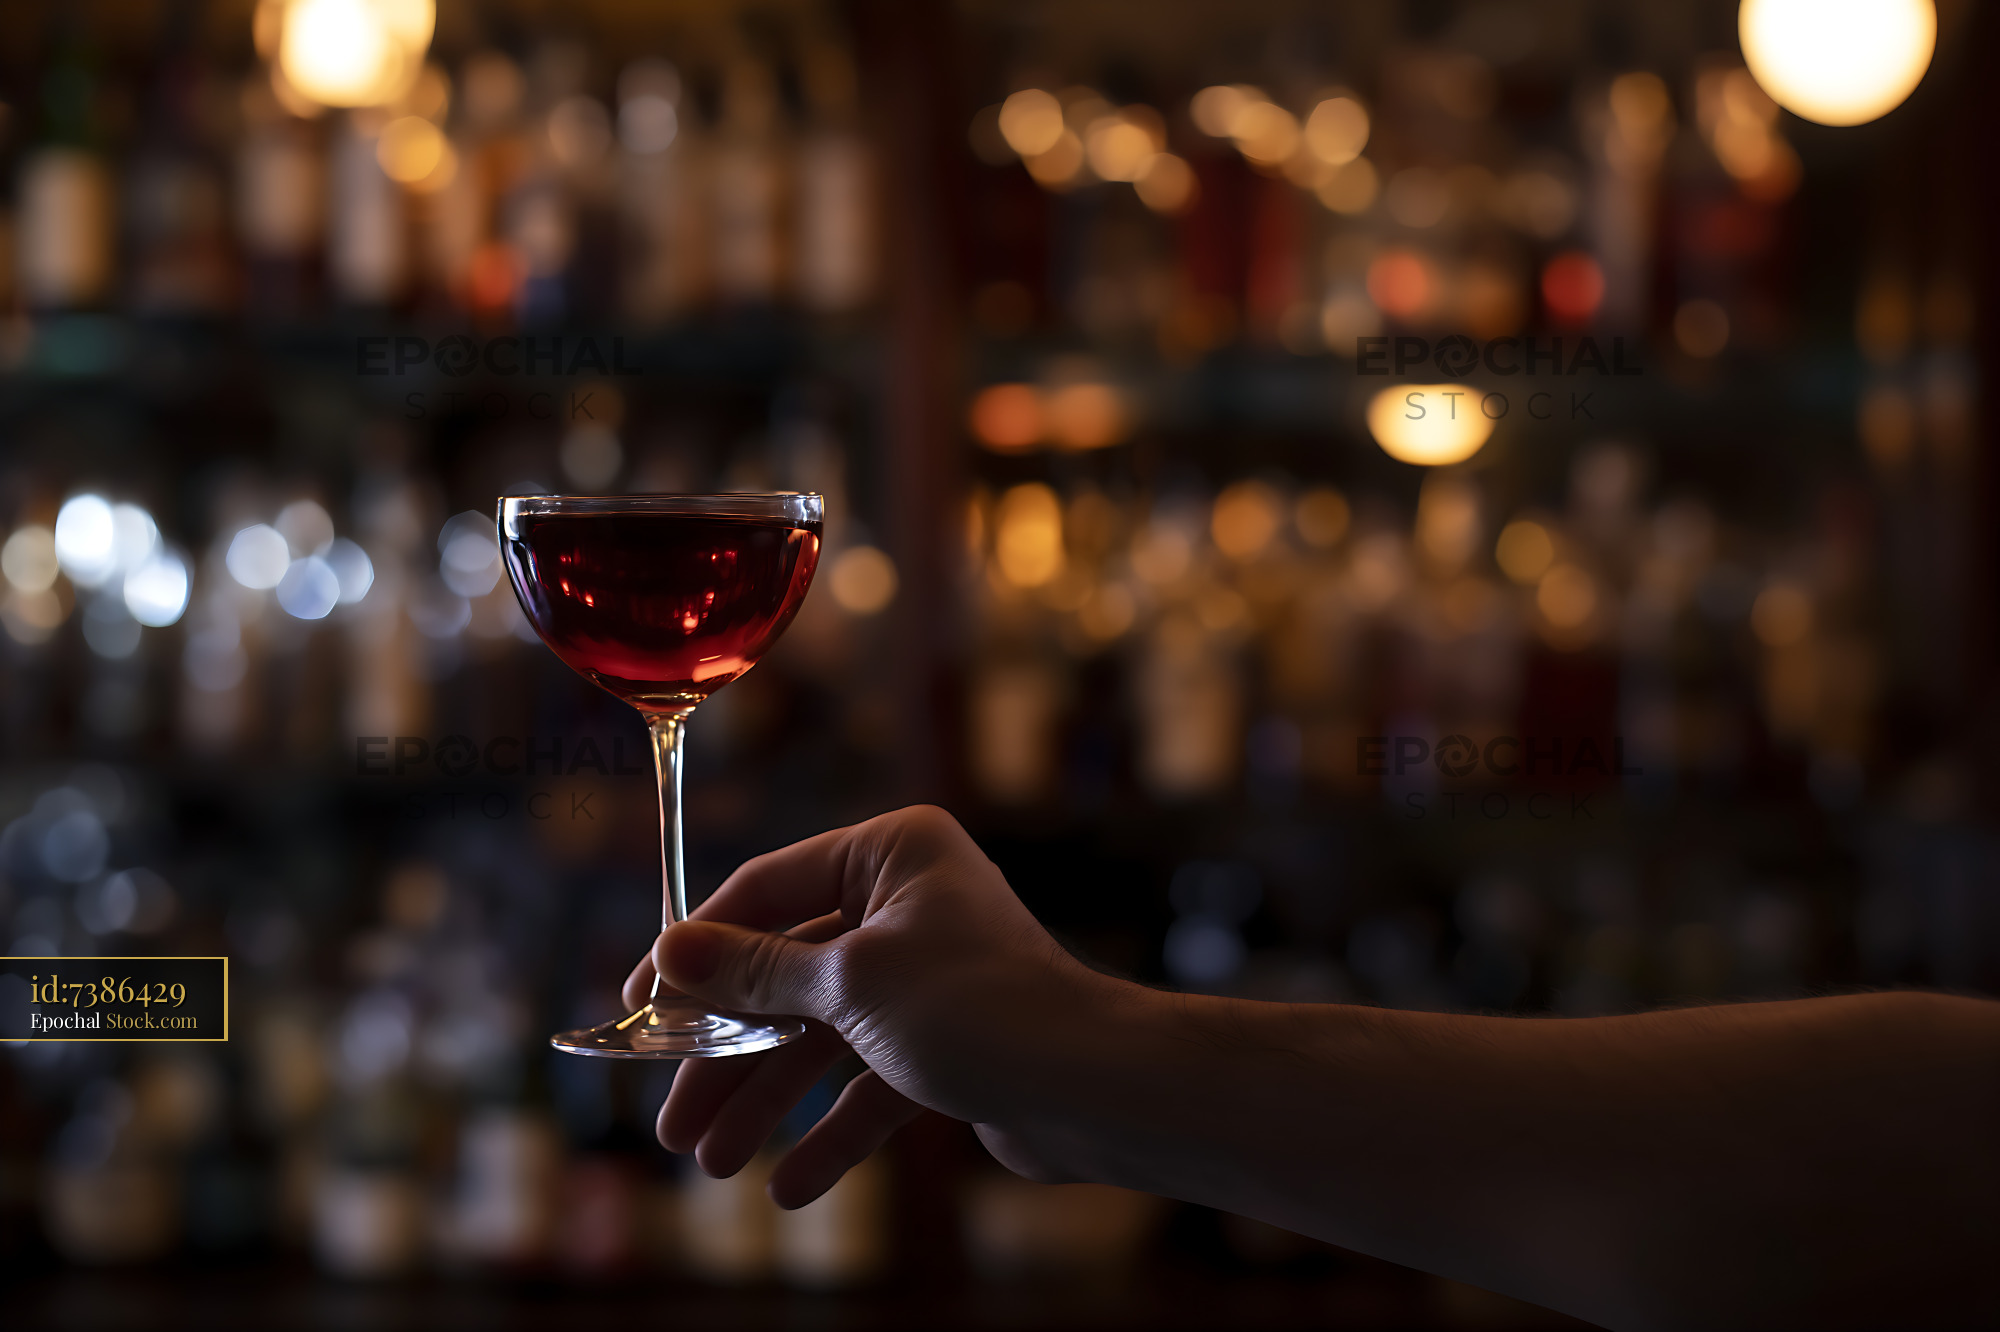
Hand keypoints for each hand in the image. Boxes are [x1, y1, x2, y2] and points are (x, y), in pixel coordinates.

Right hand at [622, 805, 1128, 1206]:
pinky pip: (870, 1082)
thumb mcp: (849, 986)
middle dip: (727, 1052)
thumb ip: (756, 973)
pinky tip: (791, 1187)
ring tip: (711, 1163)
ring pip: (822, 1036)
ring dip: (767, 1100)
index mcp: (891, 854)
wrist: (1092, 1089)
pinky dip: (833, 1132)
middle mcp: (908, 902)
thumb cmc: (978, 1009)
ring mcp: (927, 973)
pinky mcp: (947, 1041)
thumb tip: (672, 951)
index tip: (637, 1007)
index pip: (765, 888)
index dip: (695, 950)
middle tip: (669, 1116)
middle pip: (786, 974)